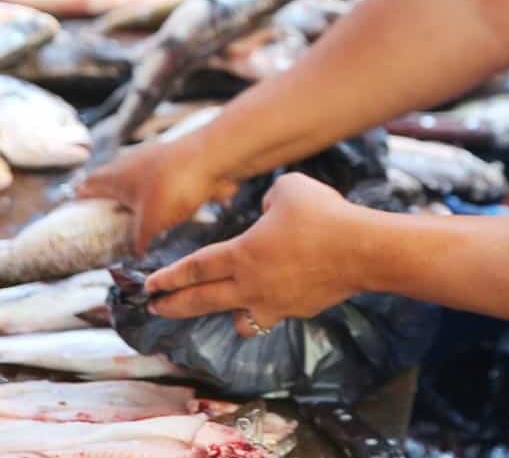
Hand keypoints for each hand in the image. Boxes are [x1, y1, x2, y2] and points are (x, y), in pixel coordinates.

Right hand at [77, 136, 235, 252]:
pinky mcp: (177, 162)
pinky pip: (161, 179)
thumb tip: (135, 253)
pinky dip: (158, 192)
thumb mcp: (149, 224)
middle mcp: (131, 162)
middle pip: (111, 179)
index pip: (88, 185)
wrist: (211, 160)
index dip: (81, 198)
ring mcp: (155, 158)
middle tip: (104, 214)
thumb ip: (138, 241)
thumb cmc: (172, 187)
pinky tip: (166, 206)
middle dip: (107, 196)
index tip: (76, 208)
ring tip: (133, 213)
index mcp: (115, 176)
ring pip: (136, 177)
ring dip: (133, 193)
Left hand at [144, 173, 366, 336]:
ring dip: (224, 313)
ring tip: (223, 306)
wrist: (359, 250)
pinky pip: (272, 313)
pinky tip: (273, 297)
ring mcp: (274, 302)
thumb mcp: (287, 189)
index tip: (149, 286)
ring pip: (237, 317)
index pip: (194, 269)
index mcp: (241, 254)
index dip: (168, 278)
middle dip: (175, 305)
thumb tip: (268, 212)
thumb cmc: (321, 215)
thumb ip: (269, 200)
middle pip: (202, 301)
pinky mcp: (297, 310)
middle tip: (156, 309)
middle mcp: (251, 285)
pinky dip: (266, 308)